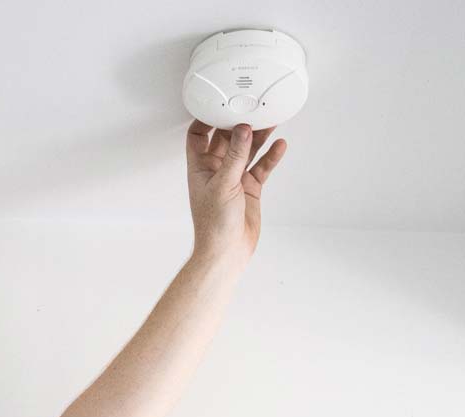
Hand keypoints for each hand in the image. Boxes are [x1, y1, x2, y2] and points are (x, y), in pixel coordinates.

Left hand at [185, 119, 286, 266]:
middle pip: (227, 137)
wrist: (227, 253)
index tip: (220, 102)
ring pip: (247, 149)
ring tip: (271, 119)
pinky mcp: (249, 188)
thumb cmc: (214, 226)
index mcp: (200, 168)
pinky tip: (279, 145)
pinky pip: (261, 166)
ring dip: (258, 136)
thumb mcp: (223, 185)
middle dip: (239, 123)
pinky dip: (271, 156)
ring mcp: (234, 178)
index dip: (206, 118)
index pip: (198, 135)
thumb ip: (235, 156)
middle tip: (253, 107)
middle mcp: (216, 170)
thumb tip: (242, 129)